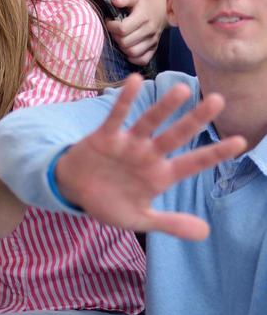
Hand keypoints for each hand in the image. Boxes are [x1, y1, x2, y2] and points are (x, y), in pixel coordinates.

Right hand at [55, 74, 245, 239]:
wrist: (74, 191)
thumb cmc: (110, 202)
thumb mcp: (140, 220)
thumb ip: (170, 223)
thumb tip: (206, 233)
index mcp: (159, 176)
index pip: (193, 163)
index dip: (215, 153)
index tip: (241, 141)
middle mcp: (148, 155)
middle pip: (176, 135)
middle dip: (196, 119)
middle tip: (218, 100)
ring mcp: (128, 144)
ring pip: (149, 122)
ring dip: (164, 107)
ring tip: (181, 89)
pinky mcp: (105, 136)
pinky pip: (117, 117)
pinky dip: (125, 100)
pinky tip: (135, 81)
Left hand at [106, 0, 167, 65]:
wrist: (161, 11)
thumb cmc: (144, 5)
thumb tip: (114, 1)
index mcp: (143, 17)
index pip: (122, 28)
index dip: (111, 26)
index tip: (109, 21)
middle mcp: (149, 30)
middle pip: (125, 42)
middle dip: (115, 37)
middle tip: (114, 31)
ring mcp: (152, 41)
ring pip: (132, 52)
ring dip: (122, 48)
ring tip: (120, 39)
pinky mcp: (154, 48)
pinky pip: (143, 60)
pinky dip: (133, 58)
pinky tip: (128, 49)